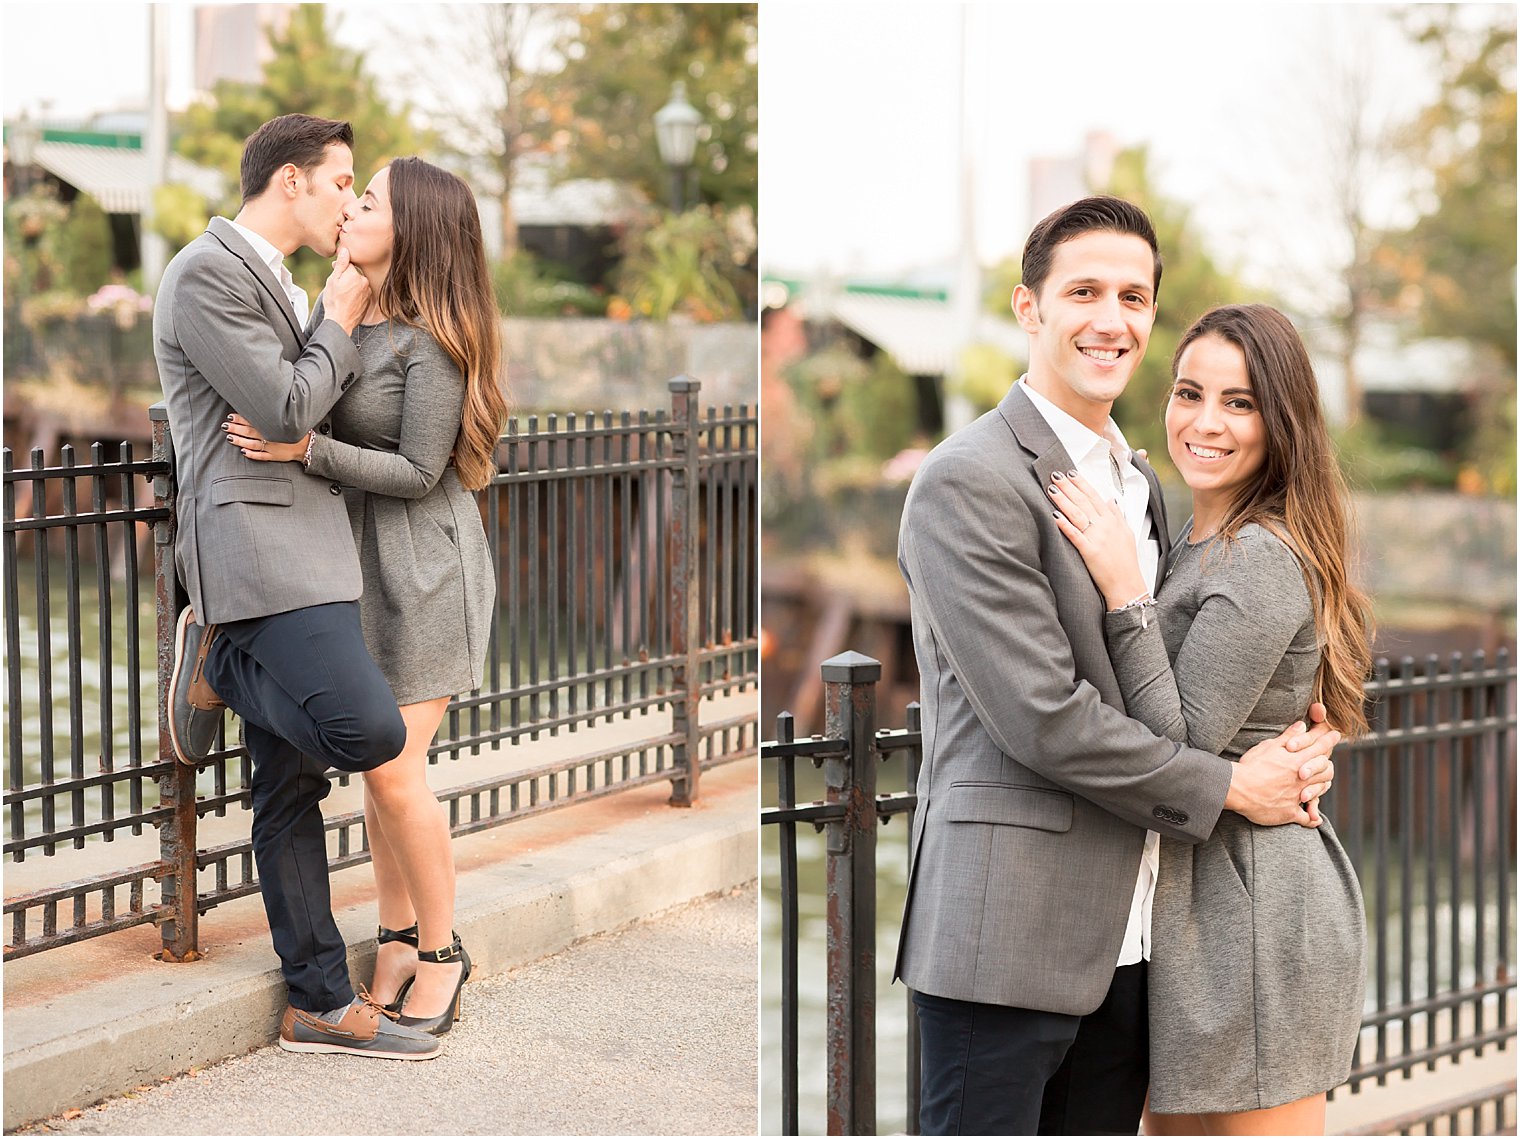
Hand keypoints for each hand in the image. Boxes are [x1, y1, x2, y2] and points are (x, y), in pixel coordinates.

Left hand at [224, 413, 307, 463]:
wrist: (307, 445)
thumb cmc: (294, 431)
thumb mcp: (285, 420)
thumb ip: (270, 416)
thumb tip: (257, 408)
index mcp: (271, 426)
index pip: (253, 421)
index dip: (240, 419)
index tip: (230, 416)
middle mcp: (270, 436)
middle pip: (250, 432)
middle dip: (236, 429)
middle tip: (225, 426)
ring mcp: (271, 447)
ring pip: (252, 444)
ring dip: (240, 441)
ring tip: (230, 438)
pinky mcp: (274, 456)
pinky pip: (262, 456)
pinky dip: (253, 455)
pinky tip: (244, 453)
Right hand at [321, 246, 370, 333]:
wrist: (340, 321)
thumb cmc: (334, 300)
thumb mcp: (333, 280)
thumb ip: (341, 264)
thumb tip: (345, 250)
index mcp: (356, 275)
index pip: (348, 266)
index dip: (339, 270)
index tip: (335, 277)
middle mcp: (365, 282)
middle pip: (354, 275)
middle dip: (346, 278)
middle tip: (338, 289)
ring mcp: (368, 292)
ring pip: (357, 284)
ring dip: (350, 287)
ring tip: (342, 297)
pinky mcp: (368, 301)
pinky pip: (360, 293)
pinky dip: (355, 295)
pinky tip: (348, 302)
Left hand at [1048, 470, 1148, 607]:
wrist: (1127, 585)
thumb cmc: (1126, 561)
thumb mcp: (1127, 533)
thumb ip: (1117, 515)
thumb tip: (1111, 500)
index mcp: (1112, 520)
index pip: (1094, 496)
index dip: (1081, 483)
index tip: (1070, 472)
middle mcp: (1105, 526)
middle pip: (1083, 502)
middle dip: (1068, 487)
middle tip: (1055, 474)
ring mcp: (1097, 538)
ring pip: (1077, 514)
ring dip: (1063, 500)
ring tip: (1051, 489)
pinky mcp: (1090, 552)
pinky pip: (1075, 535)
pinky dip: (1064, 524)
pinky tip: (1054, 515)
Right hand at [1226, 716, 1340, 827]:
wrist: (1238, 787)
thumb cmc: (1251, 765)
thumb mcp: (1268, 746)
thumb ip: (1288, 736)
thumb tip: (1302, 724)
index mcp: (1297, 760)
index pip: (1321, 747)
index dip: (1330, 740)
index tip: (1336, 735)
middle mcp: (1301, 778)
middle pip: (1327, 770)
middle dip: (1328, 765)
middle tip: (1327, 763)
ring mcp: (1297, 796)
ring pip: (1320, 791)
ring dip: (1322, 787)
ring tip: (1322, 785)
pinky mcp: (1289, 812)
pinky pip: (1306, 818)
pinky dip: (1311, 819)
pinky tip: (1314, 819)